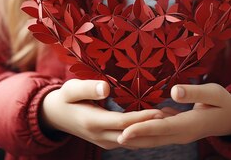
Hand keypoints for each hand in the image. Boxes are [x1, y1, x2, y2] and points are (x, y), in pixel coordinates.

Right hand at [41, 79, 163, 149]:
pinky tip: (160, 121)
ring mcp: (106, 142)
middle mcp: (101, 136)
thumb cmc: (65, 97)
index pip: (123, 123)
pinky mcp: (110, 142)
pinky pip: (131, 140)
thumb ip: (88, 87)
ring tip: (172, 118)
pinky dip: (146, 133)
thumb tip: (106, 87)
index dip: (142, 118)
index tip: (160, 111)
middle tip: (174, 116)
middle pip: (133, 136)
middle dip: (153, 127)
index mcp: (92, 122)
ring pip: (134, 141)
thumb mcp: (71, 88)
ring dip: (153, 132)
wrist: (56, 116)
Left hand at [117, 83, 230, 147]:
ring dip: (136, 138)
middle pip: (154, 139)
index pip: (163, 128)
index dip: (143, 130)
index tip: (125, 131)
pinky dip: (144, 132)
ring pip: (154, 139)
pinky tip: (130, 126)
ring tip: (114, 134)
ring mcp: (179, 134)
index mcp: (191, 124)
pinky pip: (158, 134)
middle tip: (111, 135)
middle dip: (133, 139)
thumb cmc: (223, 102)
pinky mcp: (176, 130)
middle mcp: (182, 134)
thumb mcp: (214, 93)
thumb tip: (174, 91)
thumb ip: (195, 92)